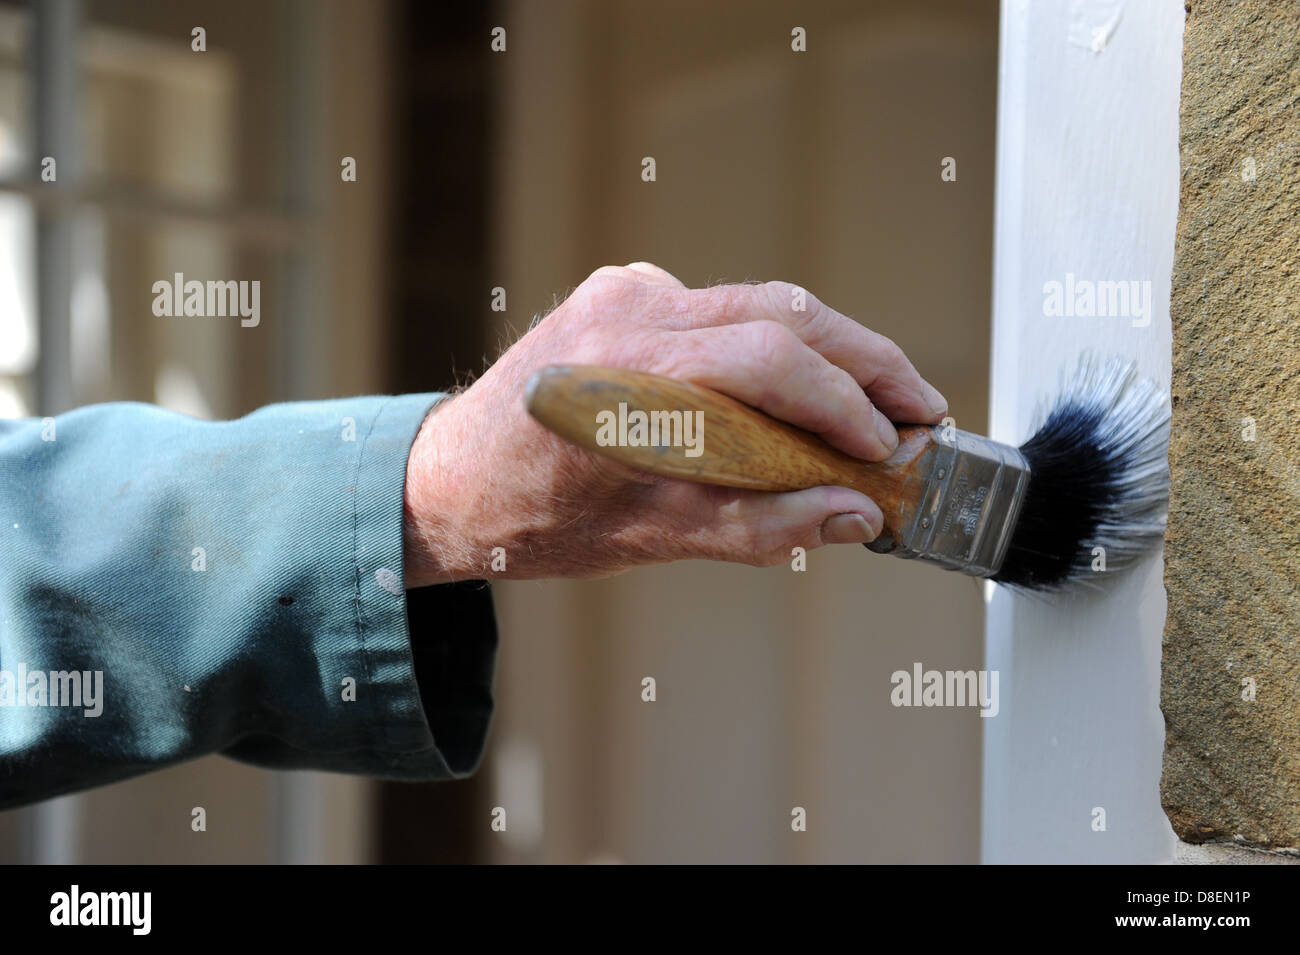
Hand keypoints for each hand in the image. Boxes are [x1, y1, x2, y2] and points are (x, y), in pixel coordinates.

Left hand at [402, 262, 948, 585]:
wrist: (448, 478)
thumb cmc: (530, 517)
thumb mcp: (649, 538)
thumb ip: (759, 526)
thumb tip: (852, 516)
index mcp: (624, 374)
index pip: (767, 360)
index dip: (844, 401)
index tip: (890, 445)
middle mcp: (625, 311)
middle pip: (780, 311)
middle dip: (863, 360)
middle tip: (919, 408)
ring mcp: (623, 291)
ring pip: (759, 300)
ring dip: (829, 347)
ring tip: (882, 398)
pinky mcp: (624, 290)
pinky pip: (720, 306)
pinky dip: (772, 342)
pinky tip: (799, 386)